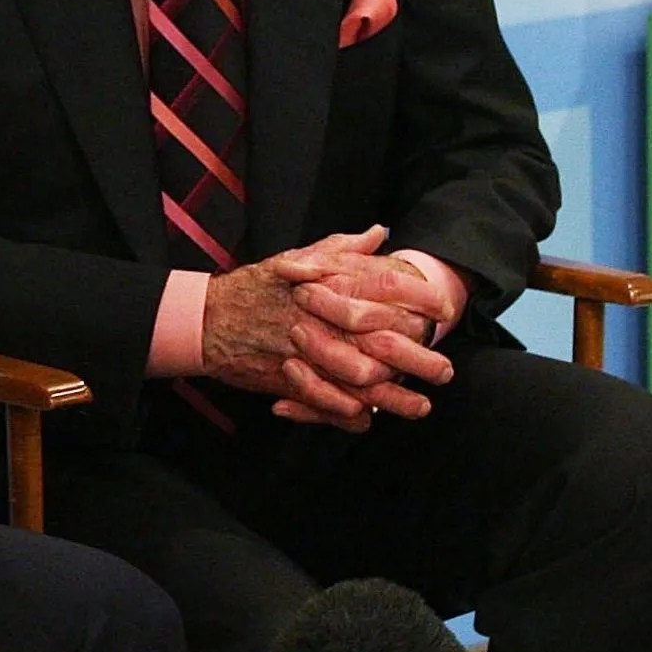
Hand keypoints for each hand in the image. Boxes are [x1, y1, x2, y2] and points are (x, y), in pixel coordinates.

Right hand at [202, 232, 439, 430]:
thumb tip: (378, 233)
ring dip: (396, 396)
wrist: (206, 318)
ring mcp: (309, 353)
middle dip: (420, 357)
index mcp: (327, 285)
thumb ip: (340, 249)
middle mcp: (322, 318)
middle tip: (445, 370)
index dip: (421, 298)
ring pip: (364, 380)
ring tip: (421, 405)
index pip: (385, 286)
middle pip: (384, 339)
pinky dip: (352, 414)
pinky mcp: (292, 381)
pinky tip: (371, 418)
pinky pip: (330, 404)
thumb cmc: (254, 288)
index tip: (444, 309)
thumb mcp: (295, 258)